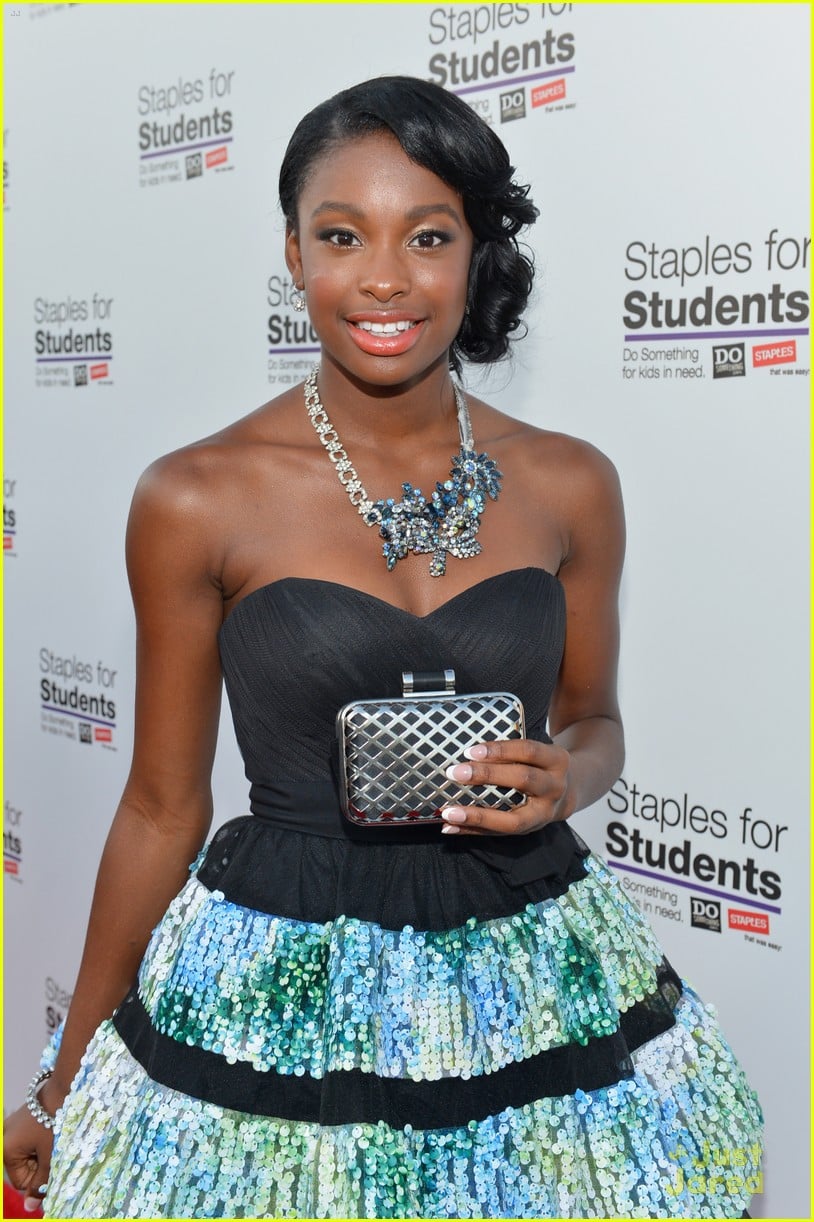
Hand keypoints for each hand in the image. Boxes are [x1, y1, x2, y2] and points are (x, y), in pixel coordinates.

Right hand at [3, 1080, 61, 1212]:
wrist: (67, 1087)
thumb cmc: (57, 1122)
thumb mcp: (50, 1157)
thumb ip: (40, 1184)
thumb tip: (30, 1208)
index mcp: (7, 1150)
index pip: (22, 1182)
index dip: (40, 1180)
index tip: (56, 1167)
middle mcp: (5, 1139)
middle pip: (25, 1168)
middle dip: (42, 1166)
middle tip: (58, 1152)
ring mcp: (13, 1127)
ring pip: (30, 1155)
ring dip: (45, 1154)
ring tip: (58, 1141)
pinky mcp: (24, 1118)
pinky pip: (31, 1141)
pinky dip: (44, 1142)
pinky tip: (55, 1133)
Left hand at [440, 738, 570, 834]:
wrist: (570, 792)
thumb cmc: (543, 766)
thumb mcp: (538, 751)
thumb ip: (511, 750)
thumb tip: (468, 753)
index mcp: (556, 760)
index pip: (528, 751)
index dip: (500, 750)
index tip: (470, 750)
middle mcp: (554, 787)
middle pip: (523, 779)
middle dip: (487, 776)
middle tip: (455, 773)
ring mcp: (545, 814)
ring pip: (513, 819)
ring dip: (477, 816)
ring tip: (449, 812)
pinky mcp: (530, 830)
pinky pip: (499, 834)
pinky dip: (473, 831)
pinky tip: (451, 827)